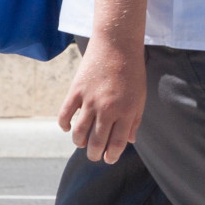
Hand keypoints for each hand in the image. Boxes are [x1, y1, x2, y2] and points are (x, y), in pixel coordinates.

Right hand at [57, 38, 146, 163]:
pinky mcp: (76, 91)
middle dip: (94, 153)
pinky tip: (68, 129)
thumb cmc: (132, 71)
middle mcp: (108, 109)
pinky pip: (65, 114)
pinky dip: (64, 125)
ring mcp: (90, 100)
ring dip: (79, 143)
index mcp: (126, 111)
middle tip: (94, 156)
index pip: (117, 143)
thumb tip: (129, 141)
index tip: (108, 159)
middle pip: (97, 141)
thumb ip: (134, 120)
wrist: (117, 45)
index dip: (111, 155)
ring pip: (80, 132)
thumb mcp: (140, 97)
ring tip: (82, 145)